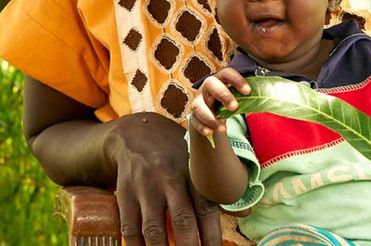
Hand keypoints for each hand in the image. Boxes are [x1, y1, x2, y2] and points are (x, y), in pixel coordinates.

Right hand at [105, 112, 221, 245]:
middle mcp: (169, 178)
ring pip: (154, 229)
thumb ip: (216, 189)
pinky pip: (130, 227)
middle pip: (182, 221)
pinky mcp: (125, 193)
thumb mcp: (195, 161)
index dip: (213, 237)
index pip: (206, 208)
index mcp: (192, 170)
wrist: (136, 134)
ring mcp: (145, 186)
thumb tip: (245, 213)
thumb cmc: (173, 152)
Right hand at [190, 67, 250, 136]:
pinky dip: (202, 127)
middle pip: (211, 84)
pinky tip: (211, 133)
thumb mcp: (239, 94)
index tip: (248, 91)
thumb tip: (276, 96)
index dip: (236, 80)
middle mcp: (208, 86)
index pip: (227, 73)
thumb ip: (250, 94)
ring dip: (210, 116)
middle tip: (235, 107)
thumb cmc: (231, 98)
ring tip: (222, 128)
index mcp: (222, 78)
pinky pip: (194, 120)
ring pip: (198, 105)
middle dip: (223, 95)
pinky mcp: (194, 114)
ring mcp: (199, 100)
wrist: (213, 109)